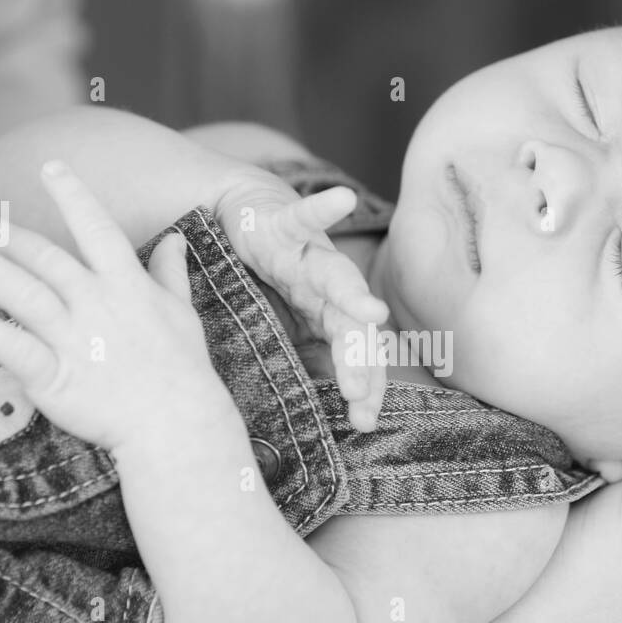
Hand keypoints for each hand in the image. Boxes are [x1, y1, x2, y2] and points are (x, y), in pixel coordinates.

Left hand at [0, 160, 227, 452]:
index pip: (97, 228)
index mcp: (128, 286)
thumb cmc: (183, 371)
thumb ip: (171, 274)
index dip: (73, 195)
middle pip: (45, 258)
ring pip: (21, 294)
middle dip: (7, 233)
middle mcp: (98, 305)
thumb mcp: (183, 314)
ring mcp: (75, 340)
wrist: (177, 426)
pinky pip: (13, 348)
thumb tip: (175, 240)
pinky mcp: (55, 377)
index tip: (50, 166)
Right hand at [214, 166, 389, 431]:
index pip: (355, 356)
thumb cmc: (265, 276)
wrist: (247, 216)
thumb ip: (304, 357)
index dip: (363, 387)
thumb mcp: (280, 327)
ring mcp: (310, 255)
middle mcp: (329, 288)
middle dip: (357, 360)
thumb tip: (318, 405)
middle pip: (350, 327)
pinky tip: (343, 200)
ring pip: (338, 277)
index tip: (363, 423)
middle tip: (358, 395)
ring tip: (375, 311)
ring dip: (354, 295)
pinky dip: (324, 208)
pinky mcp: (285, 224)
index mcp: (328, 317)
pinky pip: (304, 215)